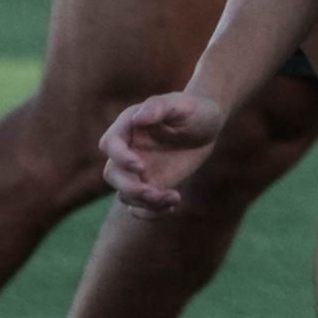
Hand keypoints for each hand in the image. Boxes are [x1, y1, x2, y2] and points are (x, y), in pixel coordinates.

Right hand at [100, 88, 226, 212]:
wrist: (207, 126)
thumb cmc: (194, 109)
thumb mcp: (181, 104)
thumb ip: (159, 107)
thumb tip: (138, 119)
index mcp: (128, 127)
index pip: (110, 144)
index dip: (120, 158)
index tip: (141, 166)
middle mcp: (127, 150)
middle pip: (112, 175)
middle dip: (130, 188)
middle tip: (156, 192)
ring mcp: (136, 171)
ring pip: (125, 194)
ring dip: (145, 202)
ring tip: (174, 197)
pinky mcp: (150, 184)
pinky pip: (139, 206)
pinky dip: (150, 212)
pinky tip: (172, 205)